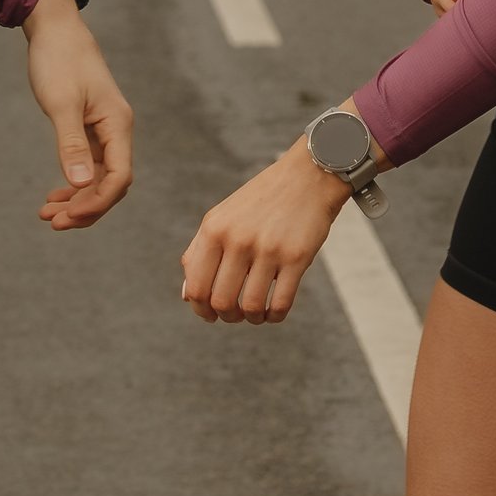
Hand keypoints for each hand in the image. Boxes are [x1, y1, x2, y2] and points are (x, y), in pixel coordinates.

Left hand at [25, 0, 134, 229]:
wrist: (55, 30)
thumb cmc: (59, 60)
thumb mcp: (62, 104)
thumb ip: (71, 144)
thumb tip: (78, 183)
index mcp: (118, 125)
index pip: (119, 178)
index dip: (96, 203)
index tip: (67, 216)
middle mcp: (117, 131)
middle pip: (110, 184)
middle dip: (84, 207)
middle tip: (51, 221)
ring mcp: (104, 131)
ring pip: (98, 178)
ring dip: (76, 199)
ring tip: (47, 213)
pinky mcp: (90, 128)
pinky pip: (88, 166)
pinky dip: (72, 183)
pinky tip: (55, 194)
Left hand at [180, 138, 362, 324]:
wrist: (307, 177)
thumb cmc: (261, 201)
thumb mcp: (221, 217)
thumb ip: (199, 253)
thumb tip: (188, 295)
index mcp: (214, 230)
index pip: (196, 287)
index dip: (201, 310)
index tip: (211, 314)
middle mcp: (238, 239)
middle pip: (221, 302)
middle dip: (228, 317)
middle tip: (237, 314)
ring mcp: (268, 249)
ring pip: (251, 307)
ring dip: (253, 319)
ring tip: (257, 313)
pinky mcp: (297, 257)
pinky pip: (281, 303)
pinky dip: (275, 316)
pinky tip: (274, 312)